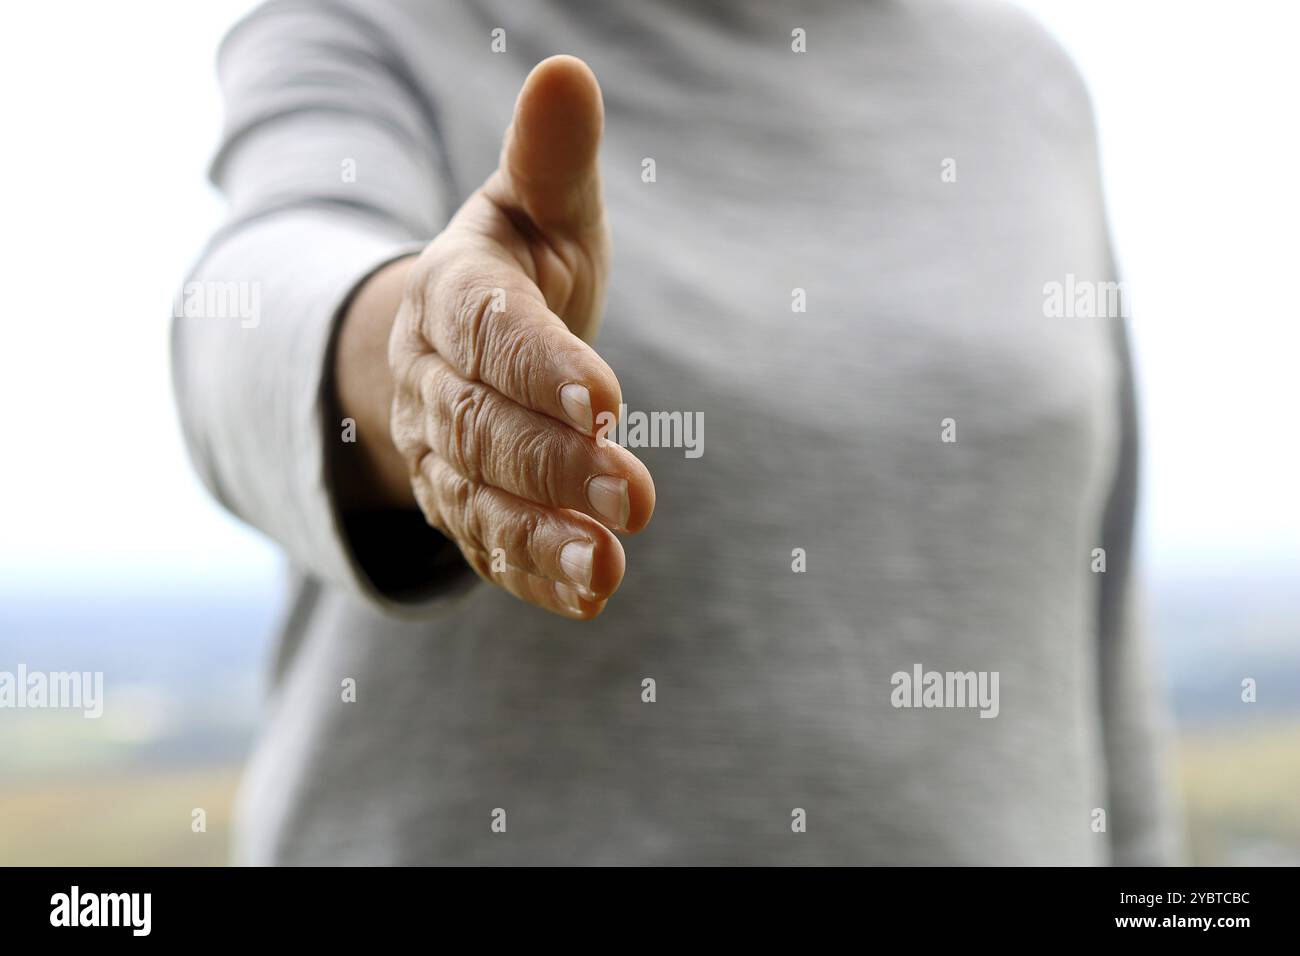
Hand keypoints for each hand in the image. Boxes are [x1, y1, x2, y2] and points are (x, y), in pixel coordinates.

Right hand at [336, 55, 653, 618]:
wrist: (454, 342)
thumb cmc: (518, 266)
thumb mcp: (536, 206)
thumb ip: (551, 158)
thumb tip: (568, 71)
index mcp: (454, 294)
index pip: (490, 332)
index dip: (542, 368)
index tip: (606, 400)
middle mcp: (436, 381)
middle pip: (485, 428)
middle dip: (556, 465)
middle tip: (635, 495)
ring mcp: (442, 451)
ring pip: (478, 500)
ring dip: (540, 537)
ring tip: (605, 567)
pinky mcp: (462, 504)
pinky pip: (486, 545)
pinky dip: (532, 572)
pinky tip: (589, 593)